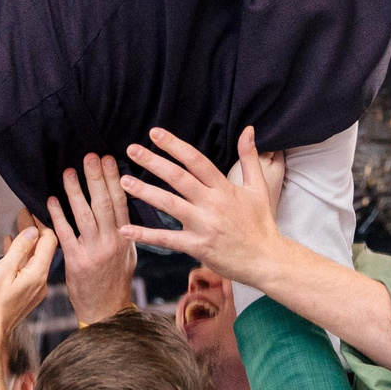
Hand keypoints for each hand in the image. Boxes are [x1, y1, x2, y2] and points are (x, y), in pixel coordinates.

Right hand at [0, 226, 56, 350]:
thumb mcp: (3, 271)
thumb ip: (19, 249)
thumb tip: (33, 230)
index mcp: (38, 273)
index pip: (50, 241)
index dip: (40, 223)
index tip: (28, 211)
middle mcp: (42, 281)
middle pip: (44, 249)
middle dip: (34, 231)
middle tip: (22, 214)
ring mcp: (34, 289)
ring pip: (35, 259)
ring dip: (27, 243)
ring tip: (16, 226)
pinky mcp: (25, 295)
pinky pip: (28, 269)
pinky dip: (21, 257)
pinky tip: (9, 247)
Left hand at [47, 155, 134, 323]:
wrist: (106, 310)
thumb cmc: (116, 280)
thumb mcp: (129, 254)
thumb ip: (126, 230)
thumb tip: (122, 204)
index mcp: (126, 237)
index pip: (121, 202)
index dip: (114, 180)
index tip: (108, 160)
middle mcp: (112, 242)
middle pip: (104, 204)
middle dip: (96, 178)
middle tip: (89, 157)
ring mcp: (93, 251)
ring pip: (84, 215)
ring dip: (75, 191)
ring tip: (68, 172)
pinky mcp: (75, 261)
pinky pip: (65, 234)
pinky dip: (58, 216)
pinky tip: (51, 200)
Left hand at [119, 127, 288, 288]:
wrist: (266, 259)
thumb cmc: (261, 223)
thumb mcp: (258, 187)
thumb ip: (249, 157)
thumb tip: (248, 130)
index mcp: (224, 187)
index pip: (196, 160)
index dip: (174, 145)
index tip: (154, 133)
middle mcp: (212, 203)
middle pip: (179, 178)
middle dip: (153, 162)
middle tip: (132, 149)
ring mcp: (204, 225)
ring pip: (170, 204)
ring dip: (145, 192)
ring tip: (124, 181)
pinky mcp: (198, 247)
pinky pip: (167, 239)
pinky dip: (146, 235)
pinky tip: (126, 230)